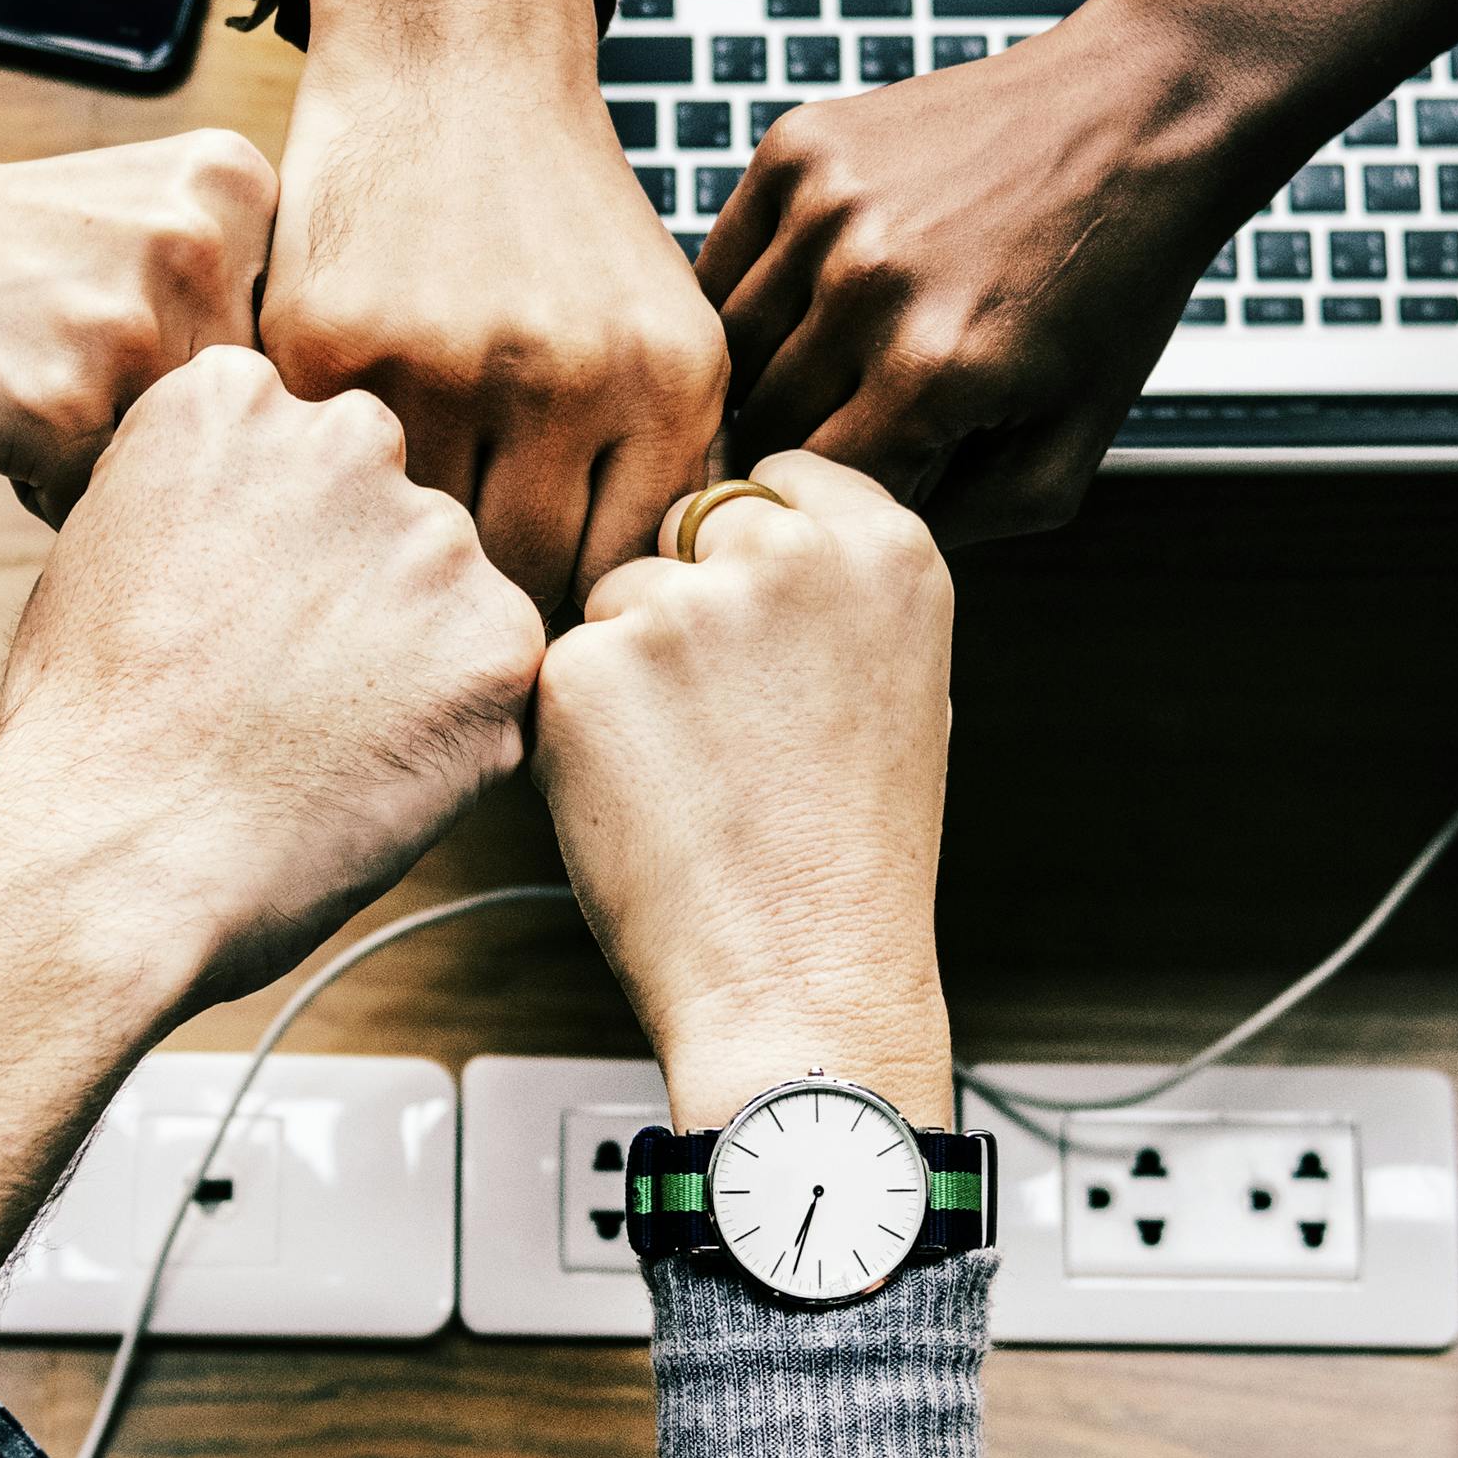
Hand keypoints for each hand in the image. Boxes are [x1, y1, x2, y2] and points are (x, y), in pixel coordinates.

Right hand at [0, 118, 275, 518]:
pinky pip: (95, 502)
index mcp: (239, 189)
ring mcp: (130, 327)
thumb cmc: (9, 239)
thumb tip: (326, 443)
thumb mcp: (154, 210)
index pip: (288, 349)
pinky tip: (2, 407)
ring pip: (174, 465)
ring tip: (38, 379)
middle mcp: (200, 249)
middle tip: (75, 356)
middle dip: (164, 418)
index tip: (137, 328)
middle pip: (240, 413)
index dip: (211, 369)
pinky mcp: (57, 405)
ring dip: (108, 456)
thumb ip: (244, 288)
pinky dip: (48, 483)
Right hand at [0, 342, 548, 1003]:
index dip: (269, 546)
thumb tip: (265, 515)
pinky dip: (450, 731)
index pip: (296, 450)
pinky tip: (364, 773)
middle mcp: (349, 437)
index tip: (230, 611)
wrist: (113, 852)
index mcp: (236, 398)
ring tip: (313, 739)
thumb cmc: (85, 726)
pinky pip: (493, 680)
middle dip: (352, 586)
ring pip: (445, 593)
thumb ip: (209, 494)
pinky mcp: (499, 642)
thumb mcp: (105, 544)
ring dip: (408, 656)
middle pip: (382, 509)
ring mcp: (435, 539)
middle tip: (280, 686)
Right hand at [262, 0, 726, 618]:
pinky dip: (328, 489)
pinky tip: (333, 482)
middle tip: (456, 608)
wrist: (456, 57)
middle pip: (524, 579)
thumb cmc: (562, 217)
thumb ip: (656, 467)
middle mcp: (565, 375)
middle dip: (490, 602)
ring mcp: (441, 359)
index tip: (541, 619)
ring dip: (401, 555)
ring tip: (390, 558)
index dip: (580, 616)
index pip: (623, 575)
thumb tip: (632, 628)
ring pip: (418, 541)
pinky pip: (332, 473)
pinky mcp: (331, 342)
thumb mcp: (660, 326)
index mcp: (667, 380)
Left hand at [534, 454, 952, 1126]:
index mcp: (884, 547)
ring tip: (694, 773)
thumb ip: (832, 586)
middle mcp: (786, 554)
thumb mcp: (896, 682)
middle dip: (688, 600)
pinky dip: (581, 727)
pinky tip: (643, 797)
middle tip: (728, 723)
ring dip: (630, 666)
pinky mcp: (587, 667)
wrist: (802, 978)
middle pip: (687, 526)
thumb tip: (751, 527)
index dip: (753, 554)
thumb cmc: (849, 853)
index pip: (775, 478)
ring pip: (616, 596)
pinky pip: (561, 667)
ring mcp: (680, 605)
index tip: (762, 625)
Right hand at [700, 0, 1243, 542]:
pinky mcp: (798, 148)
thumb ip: (965, 521)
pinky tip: (805, 303)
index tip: (859, 492)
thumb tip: (856, 542)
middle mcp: (866, 286)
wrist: (1138, 115)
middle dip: (795, 445)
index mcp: (933, 374)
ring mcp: (825, 207)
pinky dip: (748, 296)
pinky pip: (722, 261)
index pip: (815, 491)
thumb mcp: (1072, 443)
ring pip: (727, 346)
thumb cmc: (1113, 287)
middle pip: (760, 423)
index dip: (834, 506)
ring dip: (763, 374)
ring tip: (825, 372)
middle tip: (839, 436)